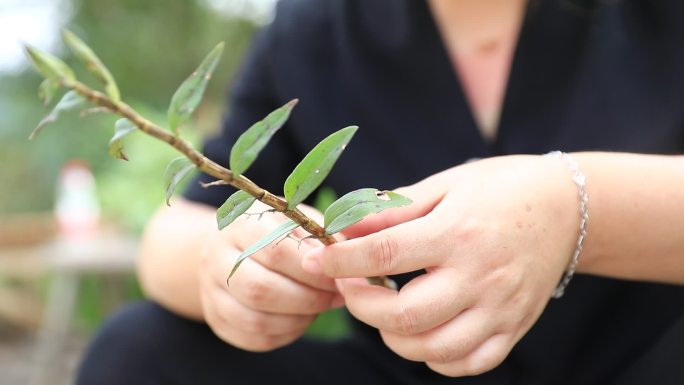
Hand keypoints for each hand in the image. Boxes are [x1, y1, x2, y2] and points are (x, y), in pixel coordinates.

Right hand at [199, 201, 342, 351]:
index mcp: (240, 224)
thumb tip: (346, 256)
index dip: (312, 270)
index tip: (339, 277)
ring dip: (297, 320)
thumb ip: (318, 235)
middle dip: (307, 299)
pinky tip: (301, 320)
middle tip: (334, 298)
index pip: (276, 251)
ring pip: (255, 319)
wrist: (226, 246)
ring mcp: (210, 290)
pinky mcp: (215, 318)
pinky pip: (252, 338)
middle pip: (261, 289)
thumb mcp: (295, 220)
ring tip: (319, 309)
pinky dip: (284, 334)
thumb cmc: (273, 231)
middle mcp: (216, 256)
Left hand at [303, 155, 579, 375]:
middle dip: (360, 306)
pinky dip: (434, 356)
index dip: (341, 259)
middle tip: (349, 285)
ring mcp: (500, 308)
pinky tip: (422, 332)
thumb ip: (394, 209)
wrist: (568, 207)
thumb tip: (346, 227)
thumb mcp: (445, 184)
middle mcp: (480, 276)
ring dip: (392, 335)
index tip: (316, 259)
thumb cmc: (501, 189)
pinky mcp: (514, 328)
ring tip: (383, 308)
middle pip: (404, 316)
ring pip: (432, 348)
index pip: (385, 254)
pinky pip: (467, 363)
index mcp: (458, 232)